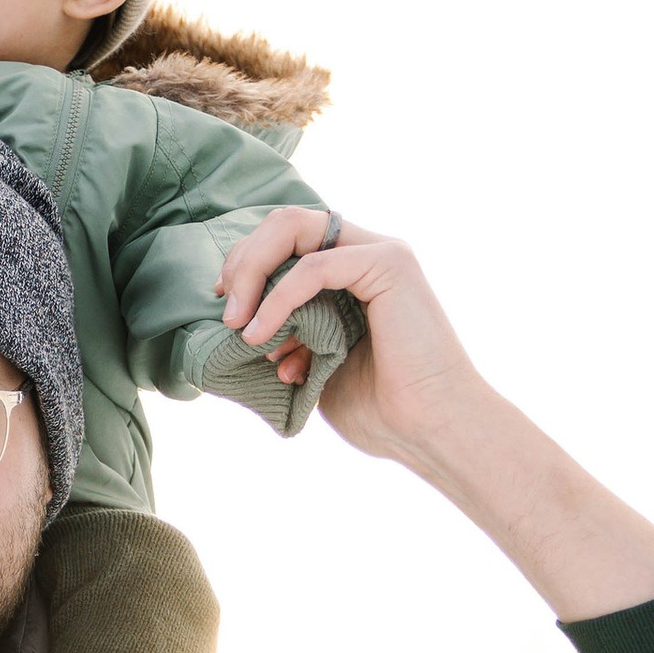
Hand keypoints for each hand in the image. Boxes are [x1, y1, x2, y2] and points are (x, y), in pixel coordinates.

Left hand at [215, 202, 481, 473]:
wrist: (428, 429)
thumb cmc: (379, 408)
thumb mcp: (314, 362)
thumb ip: (286, 331)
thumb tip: (239, 322)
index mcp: (350, 272)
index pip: (286, 238)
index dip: (246, 264)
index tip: (226, 308)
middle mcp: (365, 251)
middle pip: (285, 222)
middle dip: (243, 261)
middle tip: (227, 310)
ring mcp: (380, 253)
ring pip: (293, 229)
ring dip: (252, 274)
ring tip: (238, 325)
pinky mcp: (390, 264)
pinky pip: (314, 267)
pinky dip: (278, 299)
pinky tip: (261, 334)